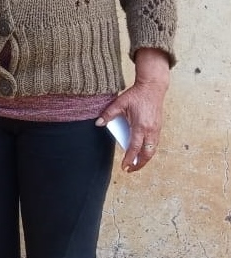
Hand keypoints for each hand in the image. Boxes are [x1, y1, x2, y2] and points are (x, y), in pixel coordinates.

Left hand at [96, 48, 170, 171]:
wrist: (153, 87)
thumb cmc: (136, 95)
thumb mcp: (119, 103)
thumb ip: (108, 114)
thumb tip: (98, 123)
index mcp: (140, 126)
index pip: (134, 147)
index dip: (129, 159)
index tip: (124, 167)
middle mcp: (150, 130)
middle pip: (147, 153)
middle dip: (139, 163)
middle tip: (130, 170)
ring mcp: (156, 129)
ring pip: (153, 149)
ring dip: (145, 158)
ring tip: (136, 163)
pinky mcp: (159, 126)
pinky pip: (155, 143)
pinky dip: (149, 150)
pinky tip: (142, 152)